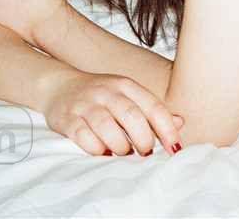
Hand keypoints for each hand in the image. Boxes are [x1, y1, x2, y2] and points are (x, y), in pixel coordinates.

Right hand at [43, 70, 184, 156]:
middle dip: (144, 140)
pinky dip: (97, 149)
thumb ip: (151, 110)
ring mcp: (85, 105)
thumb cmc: (100, 97)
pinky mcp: (67, 119)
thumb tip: (180, 123)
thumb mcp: (127, 96)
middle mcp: (106, 92)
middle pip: (132, 116)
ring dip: (120, 147)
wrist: (59, 87)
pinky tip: (102, 152)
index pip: (153, 106)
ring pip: (107, 128)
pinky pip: (84, 138)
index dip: (167, 129)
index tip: (175, 148)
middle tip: (145, 151)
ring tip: (123, 151)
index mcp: (126, 86)